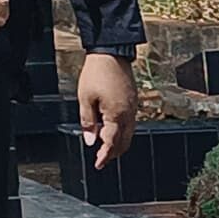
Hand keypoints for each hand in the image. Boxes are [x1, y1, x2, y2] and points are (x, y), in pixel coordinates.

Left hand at [74, 52, 135, 168]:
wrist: (111, 53)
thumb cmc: (97, 73)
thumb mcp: (85, 98)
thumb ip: (87, 122)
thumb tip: (90, 140)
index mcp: (116, 115)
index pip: (112, 143)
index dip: (105, 156)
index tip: (98, 164)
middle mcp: (128, 114)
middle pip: (124, 142)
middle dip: (113, 153)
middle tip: (102, 159)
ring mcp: (133, 108)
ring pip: (129, 134)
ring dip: (118, 143)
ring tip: (106, 147)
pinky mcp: (133, 101)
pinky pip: (130, 123)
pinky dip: (122, 132)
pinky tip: (112, 130)